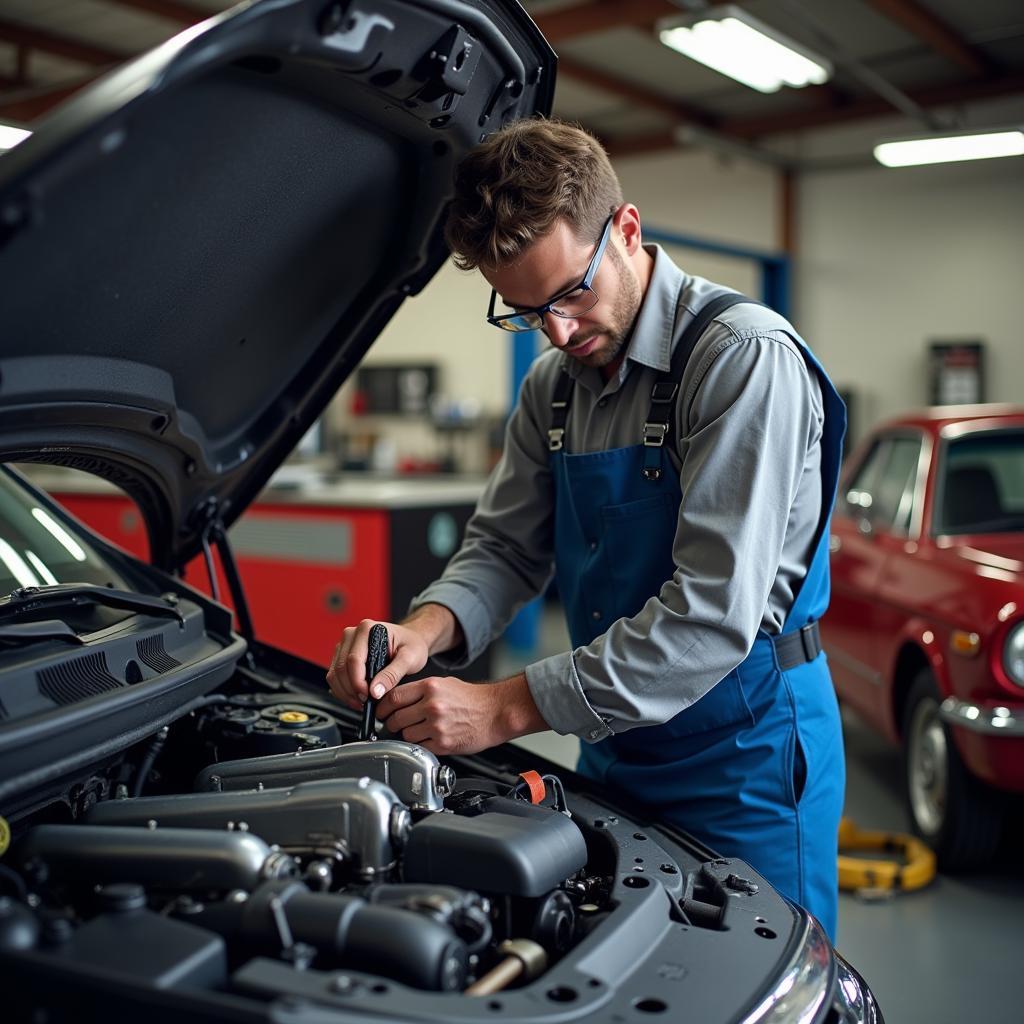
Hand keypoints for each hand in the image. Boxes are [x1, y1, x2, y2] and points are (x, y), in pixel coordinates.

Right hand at [325, 618, 428, 709]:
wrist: (411, 640)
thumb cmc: (412, 644)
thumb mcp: (410, 658)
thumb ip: (392, 674)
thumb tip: (375, 692)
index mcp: (367, 629)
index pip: (354, 660)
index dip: (358, 683)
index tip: (368, 697)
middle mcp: (352, 634)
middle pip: (341, 668)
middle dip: (351, 691)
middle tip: (366, 703)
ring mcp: (345, 645)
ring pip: (335, 674)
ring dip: (345, 693)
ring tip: (362, 702)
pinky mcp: (342, 656)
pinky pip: (335, 676)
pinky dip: (343, 690)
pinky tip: (356, 697)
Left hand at [377, 673, 547, 755]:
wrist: (495, 712)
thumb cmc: (472, 698)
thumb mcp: (444, 684)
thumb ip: (420, 691)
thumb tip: (397, 700)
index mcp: (430, 687)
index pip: (393, 697)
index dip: (382, 707)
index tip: (381, 711)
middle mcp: (432, 705)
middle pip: (395, 718)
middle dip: (391, 723)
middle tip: (395, 724)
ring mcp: (437, 726)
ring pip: (405, 735)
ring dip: (405, 735)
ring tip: (416, 731)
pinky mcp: (443, 743)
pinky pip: (420, 747)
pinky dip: (419, 745)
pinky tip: (427, 739)